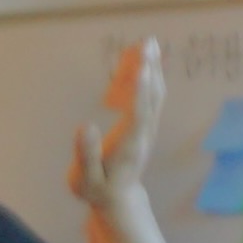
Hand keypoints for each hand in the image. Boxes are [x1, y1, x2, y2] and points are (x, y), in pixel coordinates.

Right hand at [69, 34, 164, 218]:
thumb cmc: (98, 189)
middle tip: (148, 42)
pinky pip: (151, 98)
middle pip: (154, 97)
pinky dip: (149, 78)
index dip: (140, 90)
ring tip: (148, 45)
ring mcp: (147, 129)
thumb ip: (86, 154)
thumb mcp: (85, 179)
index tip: (141, 67)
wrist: (118, 200)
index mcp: (130, 144)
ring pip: (156, 95)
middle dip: (152, 69)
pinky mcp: (145, 126)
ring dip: (154, 69)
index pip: (138, 113)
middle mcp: (144, 133)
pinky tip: (143, 63)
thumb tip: (85, 125)